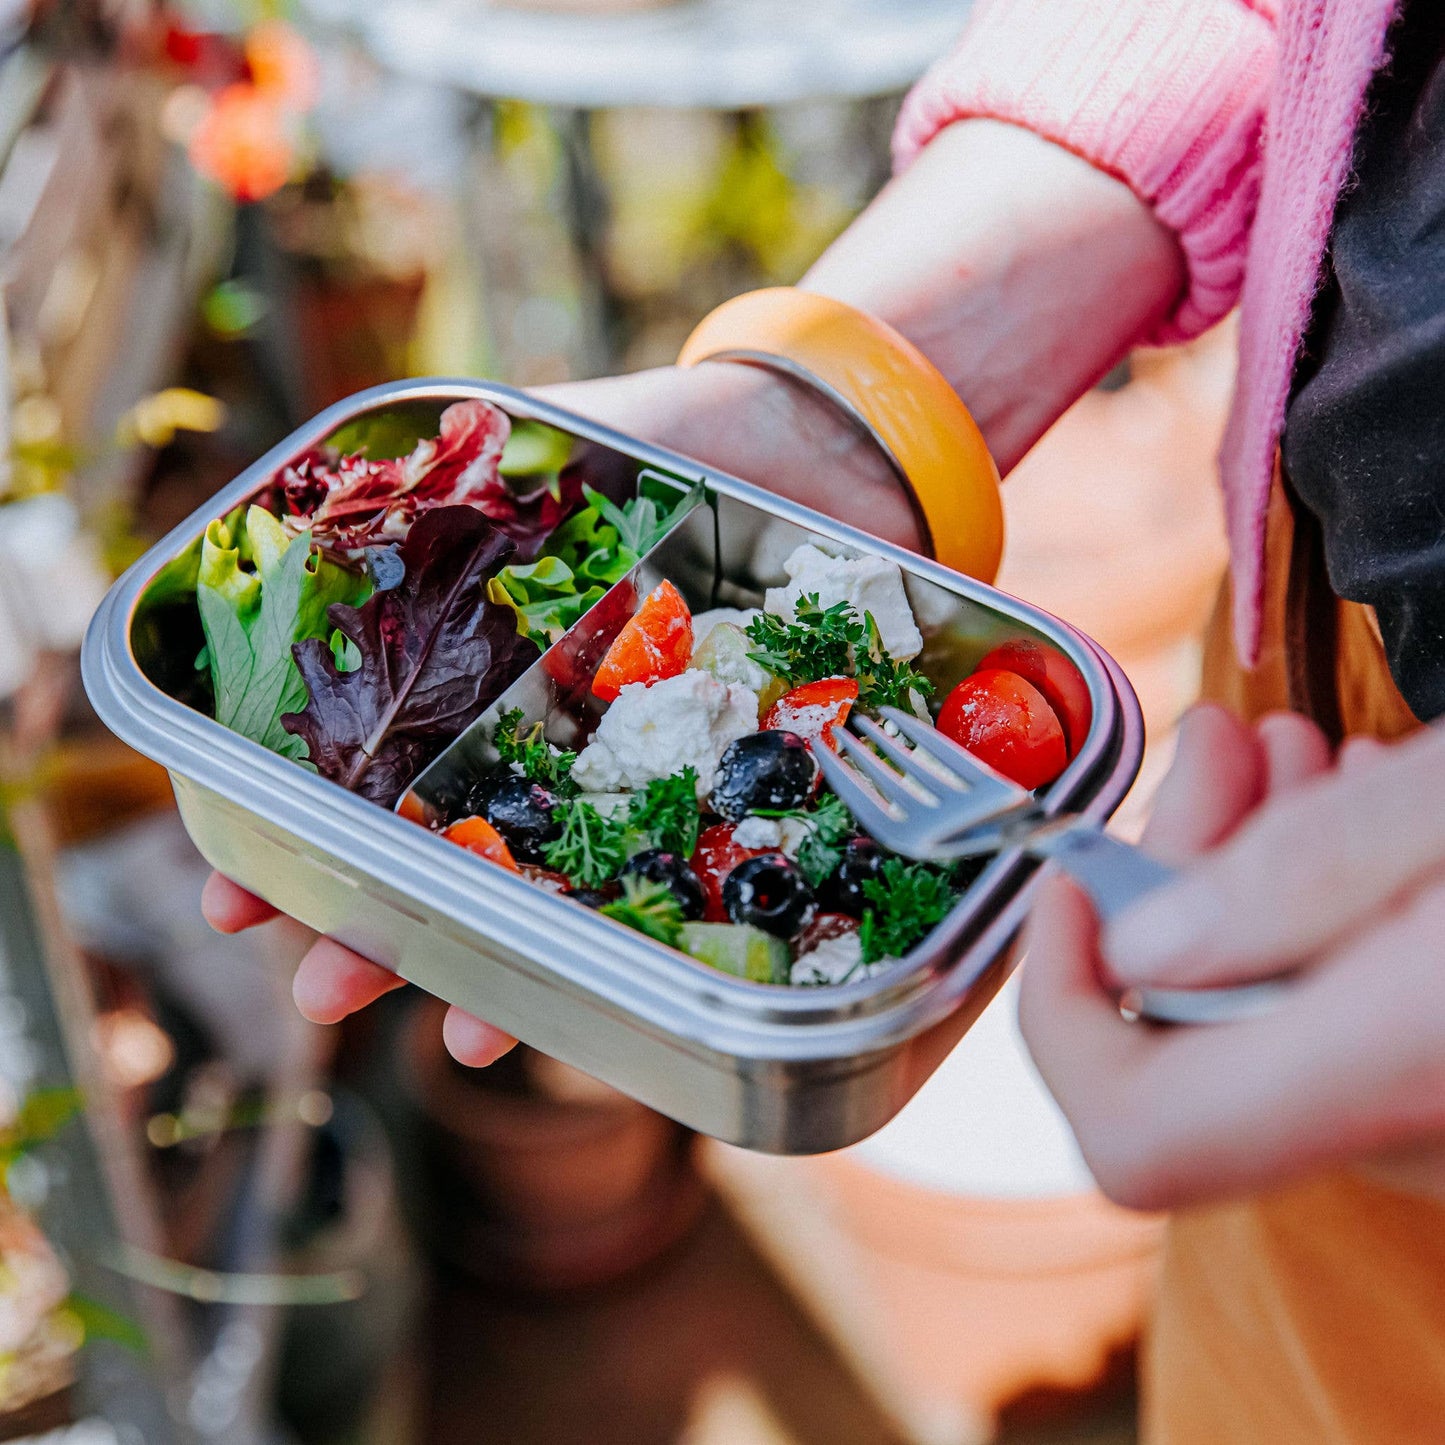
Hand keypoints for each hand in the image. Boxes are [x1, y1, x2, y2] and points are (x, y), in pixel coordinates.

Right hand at [202, 360, 910, 1066]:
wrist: (823, 459)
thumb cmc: (683, 444)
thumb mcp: (553, 451)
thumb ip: (458, 485)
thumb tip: (319, 512)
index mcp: (486, 678)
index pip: (375, 771)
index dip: (303, 835)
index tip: (236, 895)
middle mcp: (545, 744)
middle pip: (448, 853)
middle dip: (379, 928)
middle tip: (320, 987)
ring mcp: (633, 783)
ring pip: (546, 897)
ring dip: (482, 969)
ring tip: (448, 1031)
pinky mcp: (720, 803)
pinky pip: (665, 894)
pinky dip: (613, 961)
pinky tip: (561, 1015)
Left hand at [1020, 705, 1444, 1209]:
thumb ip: (1301, 875)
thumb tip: (1136, 951)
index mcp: (1395, 1073)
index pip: (1138, 1134)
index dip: (1062, 1011)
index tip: (1068, 879)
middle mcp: (1416, 1138)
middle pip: (1199, 1045)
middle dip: (1174, 881)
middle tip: (1217, 748)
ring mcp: (1440, 1124)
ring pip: (1273, 1022)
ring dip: (1250, 880)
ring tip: (1292, 759)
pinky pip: (1345, 1027)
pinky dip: (1323, 917)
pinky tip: (1357, 817)